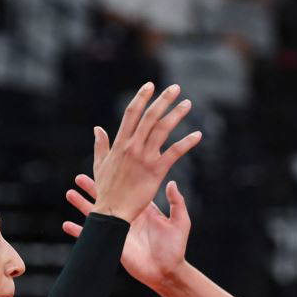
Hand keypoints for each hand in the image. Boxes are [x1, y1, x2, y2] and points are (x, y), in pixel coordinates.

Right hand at [64, 175, 190, 289]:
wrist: (168, 271)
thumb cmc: (175, 248)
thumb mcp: (180, 222)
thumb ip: (176, 203)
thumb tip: (171, 182)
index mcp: (143, 210)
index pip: (126, 191)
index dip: (116, 181)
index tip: (106, 168)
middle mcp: (128, 218)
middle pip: (108, 199)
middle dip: (93, 189)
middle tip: (79, 177)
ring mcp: (119, 231)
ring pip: (97, 215)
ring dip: (82, 205)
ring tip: (69, 193)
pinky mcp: (113, 244)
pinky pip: (93, 237)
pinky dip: (80, 232)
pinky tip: (67, 225)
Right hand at [90, 82, 201, 222]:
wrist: (112, 211)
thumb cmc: (106, 190)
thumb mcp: (99, 164)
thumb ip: (101, 145)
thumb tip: (98, 129)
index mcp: (120, 143)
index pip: (132, 114)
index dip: (142, 98)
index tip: (150, 85)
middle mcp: (133, 146)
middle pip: (150, 117)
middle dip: (163, 100)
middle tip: (175, 88)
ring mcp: (145, 157)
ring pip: (163, 130)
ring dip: (176, 115)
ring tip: (187, 104)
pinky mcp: (156, 170)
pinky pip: (175, 153)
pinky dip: (187, 142)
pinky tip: (198, 135)